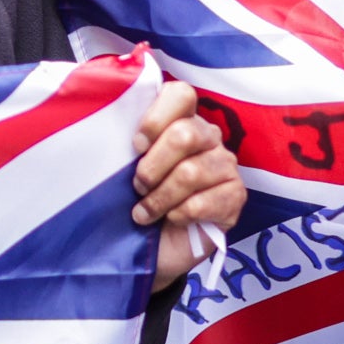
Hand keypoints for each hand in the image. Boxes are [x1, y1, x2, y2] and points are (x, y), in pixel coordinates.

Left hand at [130, 79, 243, 285]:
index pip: (180, 94)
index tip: (135, 146)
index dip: (155, 118)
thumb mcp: (125, 170)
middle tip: (138, 187)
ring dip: (160, 198)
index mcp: (181, 120)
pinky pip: (204, 202)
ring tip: (145, 212)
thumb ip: (126, 146)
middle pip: (185, 135)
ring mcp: (225, 166)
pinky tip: (172, 220)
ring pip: (191, 172)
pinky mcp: (235, 197)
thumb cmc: (138, 201)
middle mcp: (207, 137)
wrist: (154, 249)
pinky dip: (179, 215)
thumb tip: (107, 130)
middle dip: (152, 167)